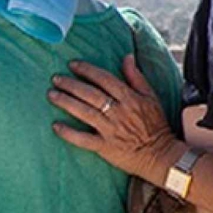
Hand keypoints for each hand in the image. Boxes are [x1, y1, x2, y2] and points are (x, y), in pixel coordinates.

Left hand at [49, 57, 184, 185]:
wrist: (160, 155)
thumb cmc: (156, 125)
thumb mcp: (151, 97)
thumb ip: (136, 76)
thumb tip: (127, 57)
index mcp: (129, 98)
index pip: (104, 79)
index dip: (87, 70)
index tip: (72, 65)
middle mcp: (118, 112)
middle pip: (90, 94)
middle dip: (71, 84)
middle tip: (55, 79)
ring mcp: (110, 130)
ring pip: (84, 112)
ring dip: (66, 102)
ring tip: (52, 95)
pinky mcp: (105, 147)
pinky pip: (83, 139)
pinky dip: (69, 133)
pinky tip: (56, 126)